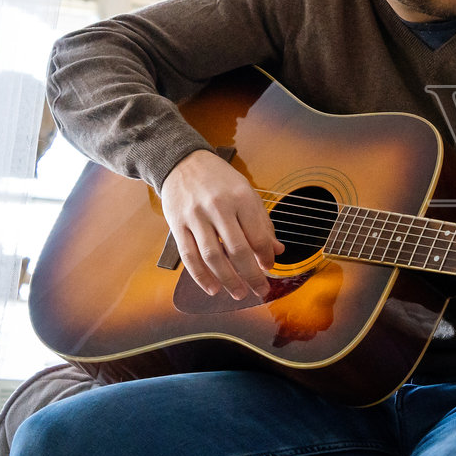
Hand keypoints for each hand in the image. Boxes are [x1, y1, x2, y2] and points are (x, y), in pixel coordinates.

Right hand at [160, 149, 283, 299]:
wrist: (183, 162)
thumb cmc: (220, 180)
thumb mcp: (247, 193)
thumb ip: (262, 223)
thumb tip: (277, 251)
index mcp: (241, 198)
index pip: (258, 235)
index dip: (266, 257)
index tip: (269, 268)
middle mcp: (219, 207)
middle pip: (237, 250)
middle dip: (251, 275)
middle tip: (259, 290)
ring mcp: (196, 216)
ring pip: (213, 256)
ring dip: (227, 280)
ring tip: (238, 293)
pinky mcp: (177, 224)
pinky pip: (189, 256)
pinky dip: (201, 276)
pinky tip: (212, 288)